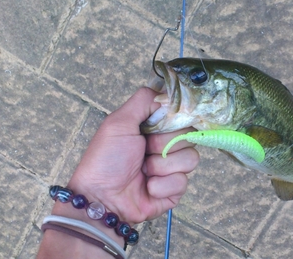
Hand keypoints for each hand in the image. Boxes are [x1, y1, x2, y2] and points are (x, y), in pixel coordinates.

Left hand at [66, 87, 198, 225]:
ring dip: (162, 166)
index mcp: (155, 129)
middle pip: (189, 137)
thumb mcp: (119, 122)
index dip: (173, 122)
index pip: (181, 117)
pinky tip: (147, 188)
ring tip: (143, 172)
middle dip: (164, 145)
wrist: (101, 198)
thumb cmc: (106, 159)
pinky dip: (162, 185)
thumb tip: (166, 94)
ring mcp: (172, 169)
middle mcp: (166, 146)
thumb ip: (143, 101)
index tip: (156, 128)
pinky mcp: (175, 190)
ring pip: (190, 159)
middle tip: (143, 151)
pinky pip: (183, 182)